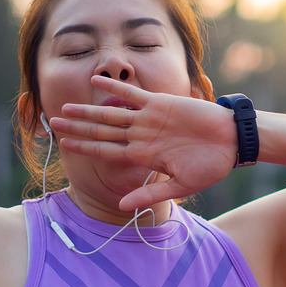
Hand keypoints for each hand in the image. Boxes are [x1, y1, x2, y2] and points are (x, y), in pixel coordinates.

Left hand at [50, 75, 237, 210]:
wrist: (231, 142)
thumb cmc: (210, 165)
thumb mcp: (180, 185)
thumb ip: (151, 191)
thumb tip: (121, 206)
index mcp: (143, 156)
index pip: (106, 151)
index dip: (85, 148)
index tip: (65, 146)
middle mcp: (141, 136)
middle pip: (102, 132)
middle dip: (78, 129)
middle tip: (54, 124)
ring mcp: (148, 119)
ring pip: (111, 114)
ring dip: (89, 111)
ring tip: (66, 107)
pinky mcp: (160, 104)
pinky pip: (133, 93)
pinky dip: (116, 86)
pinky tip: (96, 80)